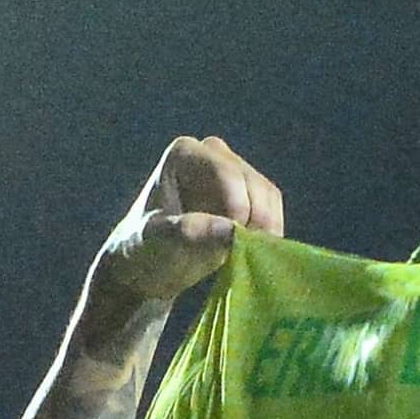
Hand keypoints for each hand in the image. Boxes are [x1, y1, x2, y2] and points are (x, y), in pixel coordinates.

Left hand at [92, 135, 284, 309]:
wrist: (150, 265)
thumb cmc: (147, 249)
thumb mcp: (160, 241)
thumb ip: (190, 232)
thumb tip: (232, 230)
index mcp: (185, 153)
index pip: (226, 172)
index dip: (237, 206)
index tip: (232, 241)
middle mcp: (213, 153)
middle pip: (252, 182)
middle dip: (254, 219)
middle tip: (243, 252)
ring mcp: (233, 171)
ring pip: (268, 195)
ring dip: (265, 227)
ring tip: (246, 254)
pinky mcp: (248, 195)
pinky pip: (272, 209)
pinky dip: (270, 231)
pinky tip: (253, 251)